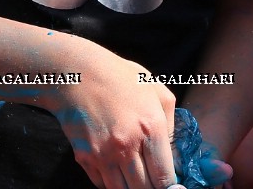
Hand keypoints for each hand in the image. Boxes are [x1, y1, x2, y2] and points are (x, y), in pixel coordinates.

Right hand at [45, 50, 179, 188]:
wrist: (79, 75)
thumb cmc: (122, 79)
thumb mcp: (157, 91)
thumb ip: (171, 125)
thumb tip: (173, 157)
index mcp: (150, 127)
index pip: (164, 176)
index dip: (169, 187)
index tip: (171, 187)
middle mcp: (127, 145)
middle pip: (144, 188)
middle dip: (152, 188)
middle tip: (154, 182)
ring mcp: (104, 154)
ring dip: (132, 188)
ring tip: (137, 178)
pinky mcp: (85, 158)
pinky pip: (102, 184)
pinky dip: (112, 183)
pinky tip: (118, 171)